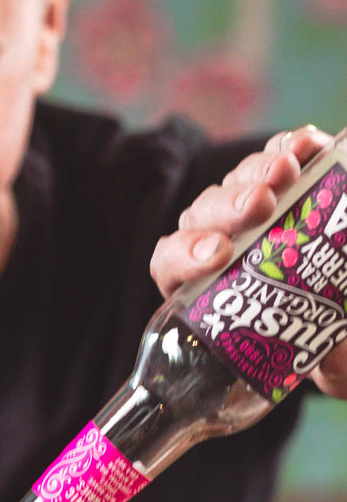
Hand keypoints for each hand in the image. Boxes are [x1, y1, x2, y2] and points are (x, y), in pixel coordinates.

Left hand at [150, 125, 346, 398]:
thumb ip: (323, 355)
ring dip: (260, 171)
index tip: (217, 255)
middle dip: (230, 206)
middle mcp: (218, 243)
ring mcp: (250, 211)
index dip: (185, 254)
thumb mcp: (317, 356)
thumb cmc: (319, 344)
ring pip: (238, 182)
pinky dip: (294, 147)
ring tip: (289, 170)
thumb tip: (336, 348)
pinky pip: (281, 156)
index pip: (171, 263)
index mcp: (201, 288)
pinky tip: (312, 144)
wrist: (342, 321)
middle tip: (262, 203)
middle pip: (204, 215)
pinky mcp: (287, 183)